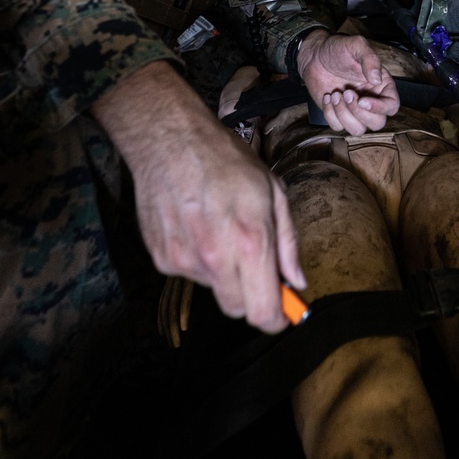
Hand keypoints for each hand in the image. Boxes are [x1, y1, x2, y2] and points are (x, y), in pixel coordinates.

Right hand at [91, 61, 303, 332]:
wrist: (169, 140)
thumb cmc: (226, 159)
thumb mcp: (273, 191)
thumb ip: (288, 243)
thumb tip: (297, 282)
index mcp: (251, 242)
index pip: (263, 314)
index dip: (276, 318)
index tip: (281, 310)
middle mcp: (215, 259)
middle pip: (238, 310)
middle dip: (251, 295)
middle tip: (253, 263)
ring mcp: (184, 261)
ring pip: (212, 289)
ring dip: (221, 271)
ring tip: (218, 228)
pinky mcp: (161, 258)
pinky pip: (188, 272)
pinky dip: (196, 258)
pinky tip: (196, 225)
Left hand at [297, 30, 399, 136]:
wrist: (315, 56)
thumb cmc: (338, 49)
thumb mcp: (356, 46)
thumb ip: (370, 59)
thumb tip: (377, 79)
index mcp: (382, 85)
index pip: (392, 106)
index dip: (380, 108)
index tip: (362, 100)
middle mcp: (372, 100)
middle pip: (377, 123)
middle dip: (359, 112)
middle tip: (346, 93)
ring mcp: (354, 110)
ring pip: (358, 130)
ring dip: (344, 115)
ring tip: (336, 95)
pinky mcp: (338, 115)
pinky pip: (338, 127)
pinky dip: (330, 114)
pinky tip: (327, 97)